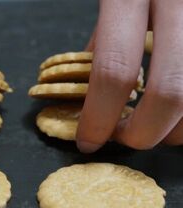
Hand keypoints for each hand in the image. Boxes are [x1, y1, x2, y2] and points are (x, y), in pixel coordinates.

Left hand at [77, 0, 182, 152]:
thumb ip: (107, 36)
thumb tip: (94, 90)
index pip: (114, 70)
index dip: (99, 117)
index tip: (87, 141)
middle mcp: (179, 3)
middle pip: (170, 93)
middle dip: (143, 133)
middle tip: (125, 138)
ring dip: (176, 129)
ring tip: (155, 126)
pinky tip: (179, 109)